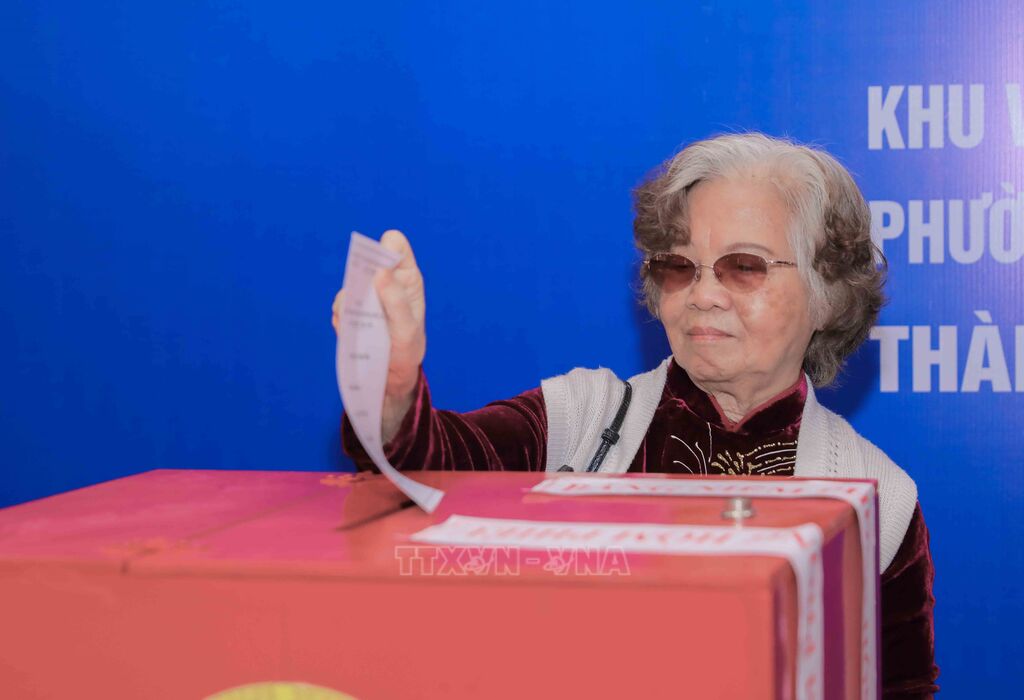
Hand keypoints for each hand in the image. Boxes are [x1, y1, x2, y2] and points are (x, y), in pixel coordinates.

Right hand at [333, 230, 425, 440]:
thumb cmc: (407, 350)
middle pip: (365, 259)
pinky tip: (354, 335)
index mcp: (405, 277)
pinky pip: (339, 307)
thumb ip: (395, 300)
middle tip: (363, 298)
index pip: (395, 244)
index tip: (379, 268)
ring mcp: (366, 296)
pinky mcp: (351, 312)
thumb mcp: (406, 329)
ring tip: (363, 326)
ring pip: (348, 284)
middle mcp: (385, 282)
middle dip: (359, 276)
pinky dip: (342, 320)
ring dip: (349, 303)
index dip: (385, 247)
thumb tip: (380, 272)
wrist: (390, 379)